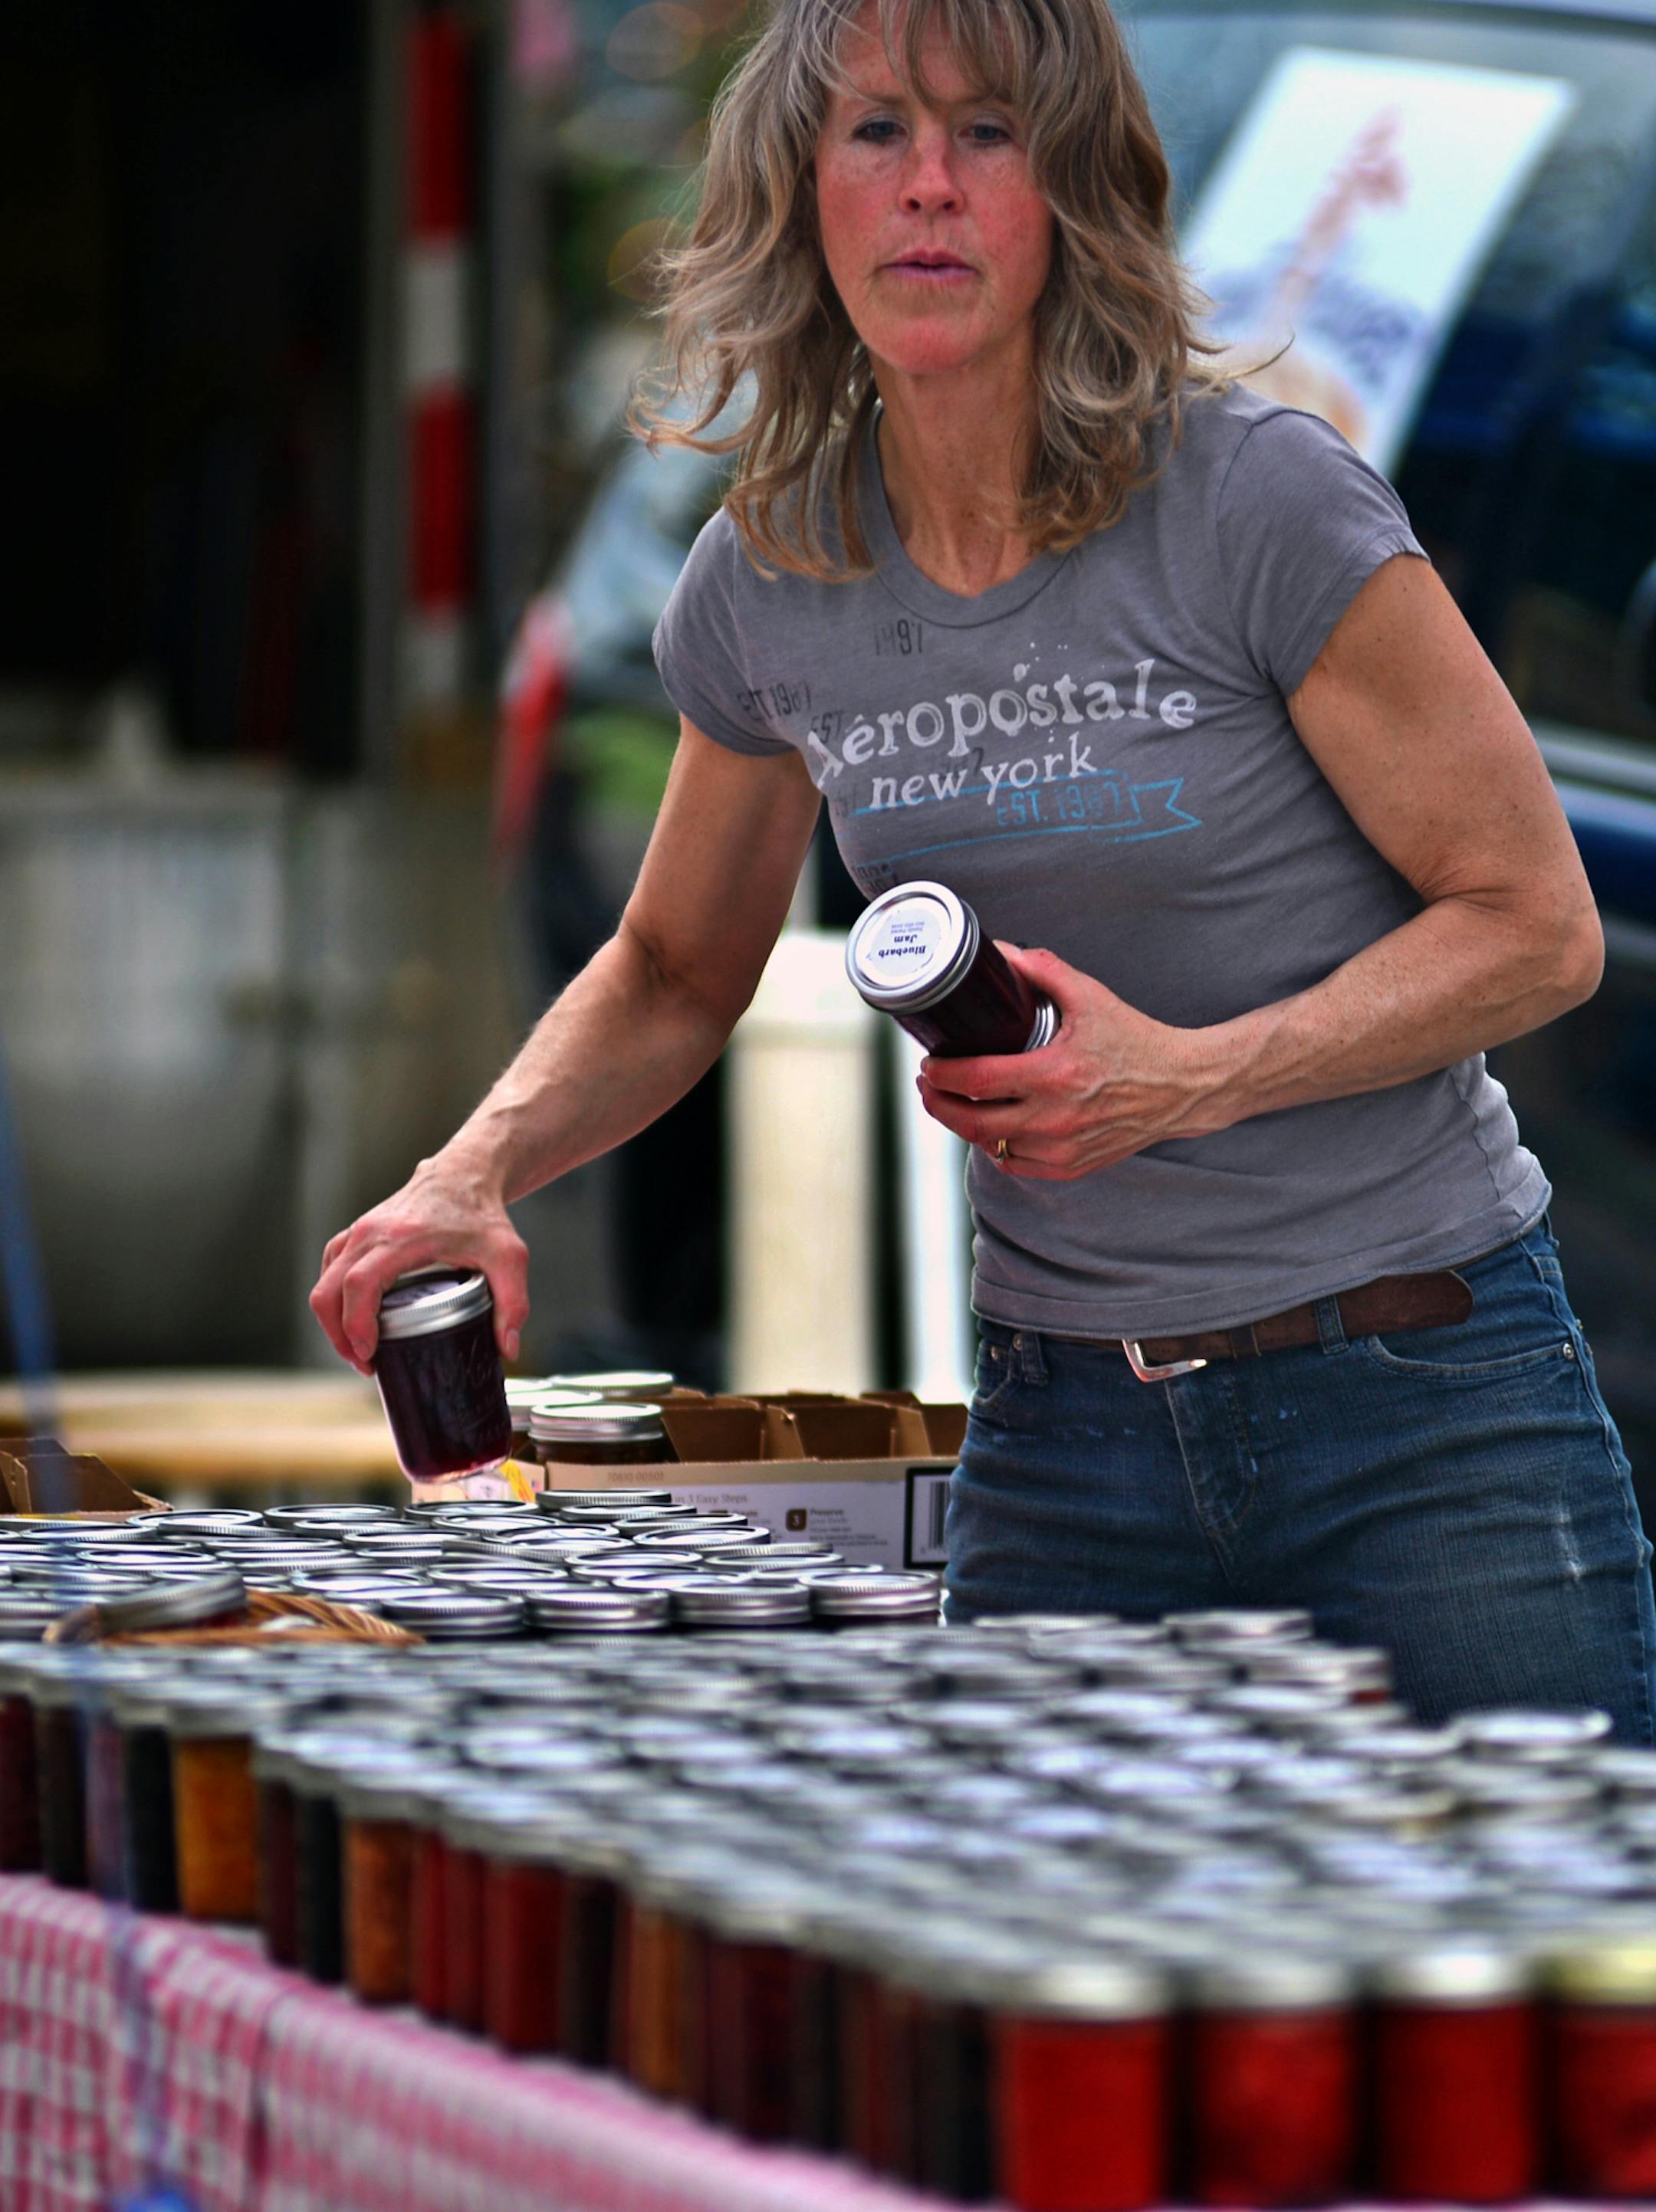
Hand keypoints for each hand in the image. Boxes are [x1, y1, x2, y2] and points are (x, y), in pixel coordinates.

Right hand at [308, 1154, 529, 1373]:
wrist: (464, 1173)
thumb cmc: (483, 1213)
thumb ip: (514, 1302)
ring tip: (359, 1347)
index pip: (360, 1285)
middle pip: (329, 1290)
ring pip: (324, 1281)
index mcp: (402, 1239)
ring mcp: (359, 1230)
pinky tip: (353, 1317)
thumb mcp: (509, 1256)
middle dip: (339, 1335)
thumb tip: (508, 1348)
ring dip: (332, 1319)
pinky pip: (329, 1268)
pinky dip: (333, 1297)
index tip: (369, 1355)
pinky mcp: (357, 1232)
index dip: (356, 1326)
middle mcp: (371, 1232)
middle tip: (365, 1363)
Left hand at [915, 945, 1228, 1180]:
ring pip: (991, 1146)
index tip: (929, 1063)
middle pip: (972, 1122)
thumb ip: (1043, 970)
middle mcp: (1057, 1118)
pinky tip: (992, 1127)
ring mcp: (1064, 1147)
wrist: (1181, 1086)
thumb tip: (1001, 952)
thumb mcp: (1090, 997)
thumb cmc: (1137, 1041)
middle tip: (927, 1086)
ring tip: (956, 1102)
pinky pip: (1017, 1164)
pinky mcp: (1073, 1165)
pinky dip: (997, 1147)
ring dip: (966, 1125)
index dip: (942, 1073)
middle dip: (938, 1104)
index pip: (977, 1079)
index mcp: (1056, 1074)